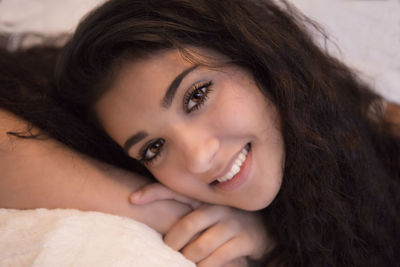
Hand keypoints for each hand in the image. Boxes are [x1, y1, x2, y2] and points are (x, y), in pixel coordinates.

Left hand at [130, 183, 270, 265]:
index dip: (154, 192)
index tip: (132, 199)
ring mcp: (232, 223)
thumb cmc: (224, 223)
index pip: (176, 191)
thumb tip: (154, 221)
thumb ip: (185, 213)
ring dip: (188, 259)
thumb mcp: (206, 214)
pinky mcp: (245, 240)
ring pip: (201, 246)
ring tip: (183, 262)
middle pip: (188, 224)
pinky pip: (219, 258)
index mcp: (204, 199)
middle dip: (173, 241)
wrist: (261, 231)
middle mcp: (218, 208)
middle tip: (167, 251)